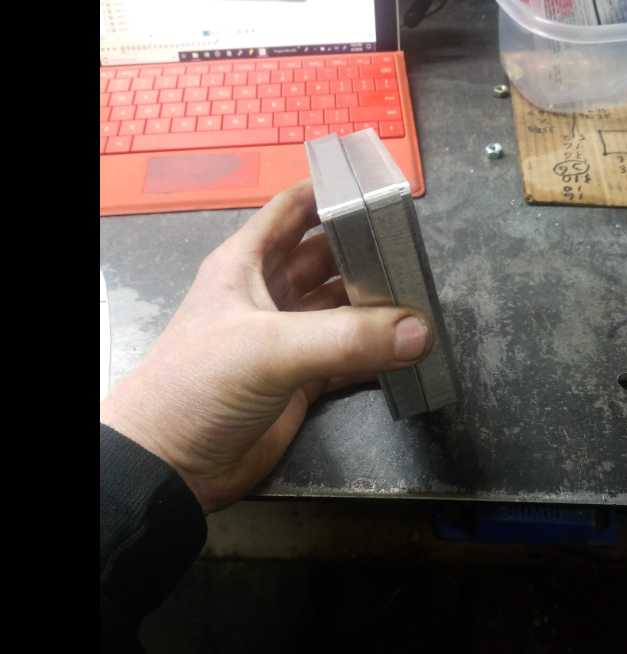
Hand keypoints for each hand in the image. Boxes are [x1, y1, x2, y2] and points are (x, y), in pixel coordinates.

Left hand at [100, 180, 431, 512]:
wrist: (174, 463)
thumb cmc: (203, 383)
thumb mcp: (269, 347)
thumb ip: (346, 338)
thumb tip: (420, 332)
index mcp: (248, 263)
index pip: (293, 210)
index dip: (331, 194)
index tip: (380, 189)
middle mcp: (269, 294)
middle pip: (327, 260)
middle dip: (367, 254)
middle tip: (416, 254)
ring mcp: (287, 339)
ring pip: (341, 310)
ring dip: (377, 307)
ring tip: (423, 300)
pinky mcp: (302, 380)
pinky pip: (348, 358)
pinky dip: (377, 354)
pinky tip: (409, 351)